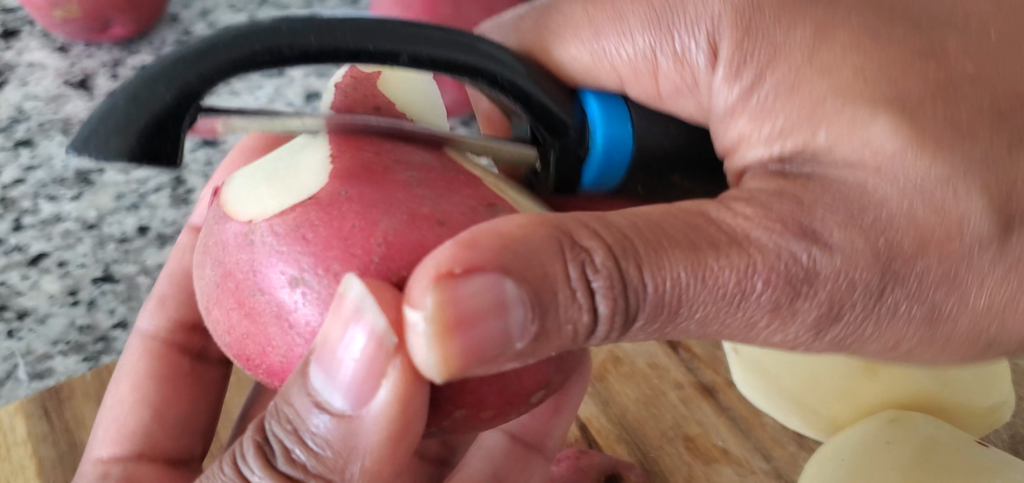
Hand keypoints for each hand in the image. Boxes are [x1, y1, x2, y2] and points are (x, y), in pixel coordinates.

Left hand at [70, 135, 605, 482]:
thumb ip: (294, 456)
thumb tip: (363, 326)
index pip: (178, 355)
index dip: (215, 259)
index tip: (260, 181)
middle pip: (328, 373)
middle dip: (387, 295)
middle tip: (425, 218)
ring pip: (422, 423)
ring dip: (476, 356)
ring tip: (518, 279)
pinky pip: (485, 478)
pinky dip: (525, 432)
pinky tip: (557, 374)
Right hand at [400, 0, 1023, 384]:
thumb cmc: (1004, 204)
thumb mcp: (786, 266)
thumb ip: (608, 278)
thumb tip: (449, 303)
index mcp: (701, 16)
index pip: (502, 60)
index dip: (445, 148)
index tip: (412, 236)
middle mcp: (709, 5)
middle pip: (539, 85)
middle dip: (515, 188)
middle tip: (502, 289)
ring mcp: (740, 35)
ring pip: (598, 110)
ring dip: (582, 198)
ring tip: (610, 272)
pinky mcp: (769, 70)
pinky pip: (661, 120)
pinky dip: (641, 189)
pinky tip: (673, 240)